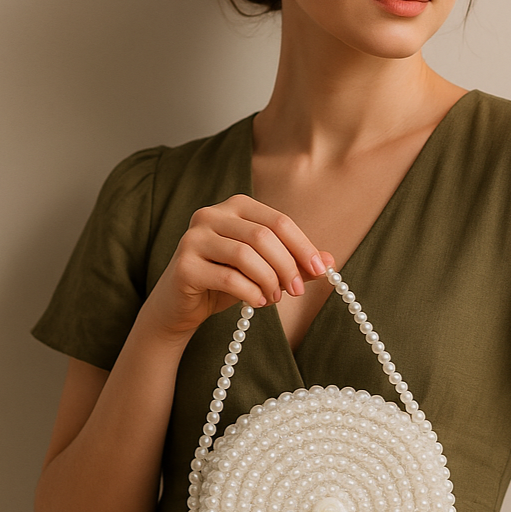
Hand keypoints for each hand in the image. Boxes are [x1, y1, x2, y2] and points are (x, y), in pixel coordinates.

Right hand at [138, 194, 332, 339]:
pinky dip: (251, 292)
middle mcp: (211, 214)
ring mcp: (193, 238)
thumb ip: (294, 263)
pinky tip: (257, 301)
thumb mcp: (264, 269)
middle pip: (263, 236)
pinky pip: (229, 278)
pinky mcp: (184, 265)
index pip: (278, 221)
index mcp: (235, 206)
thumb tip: (330, 262)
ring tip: (274, 297)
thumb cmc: (225, 281)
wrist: (180, 305)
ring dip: (269, 280)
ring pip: (246, 255)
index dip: (303, 246)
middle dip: (287, 266)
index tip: (321, 271)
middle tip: (297, 291)